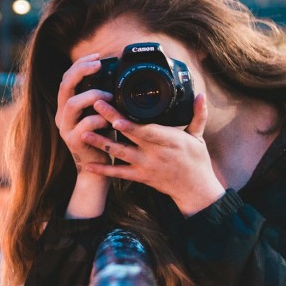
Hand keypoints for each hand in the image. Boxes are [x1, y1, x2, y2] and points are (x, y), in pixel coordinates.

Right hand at [54, 53, 114, 173]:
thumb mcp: (100, 114)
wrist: (96, 169)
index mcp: (66, 106)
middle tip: (98, 64)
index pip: (66, 78)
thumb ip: (101, 98)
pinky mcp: (73, 141)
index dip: (80, 64)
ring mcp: (65, 128)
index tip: (97, 57)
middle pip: (64, 86)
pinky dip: (100, 119)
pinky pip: (85, 125)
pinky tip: (111, 120)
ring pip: (72, 104)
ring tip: (109, 96)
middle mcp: (61, 115)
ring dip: (93, 96)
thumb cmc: (101, 139)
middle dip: (81, 71)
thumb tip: (115, 78)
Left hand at [80, 93, 225, 216]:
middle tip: (95, 105)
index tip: (116, 115)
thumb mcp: (198, 137)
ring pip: (119, 153)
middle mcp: (154, 153)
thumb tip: (201, 95)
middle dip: (110, 120)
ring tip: (83, 132)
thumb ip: (198, 115)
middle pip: (129, 135)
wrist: (194, 190)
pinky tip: (88, 165)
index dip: (131, 125)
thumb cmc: (196, 161)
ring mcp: (145, 166)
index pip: (147, 131)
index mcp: (169, 141)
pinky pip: (118, 173)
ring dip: (101, 143)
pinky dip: (103, 169)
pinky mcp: (139, 176)